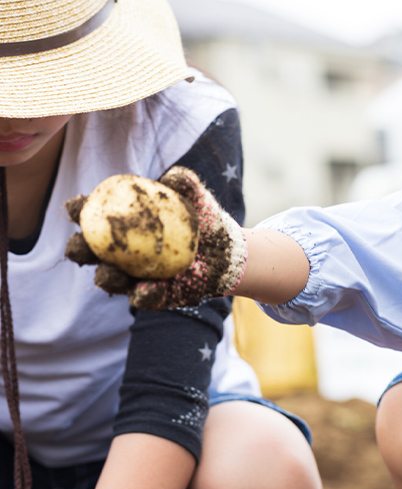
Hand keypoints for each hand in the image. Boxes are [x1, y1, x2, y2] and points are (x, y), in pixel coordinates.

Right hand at [65, 166, 246, 309]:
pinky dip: (145, 294)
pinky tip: (149, 288)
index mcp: (122, 223)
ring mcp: (133, 275)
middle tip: (80, 246)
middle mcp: (120, 251)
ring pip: (110, 278)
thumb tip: (173, 178)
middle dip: (79, 248)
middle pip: (90, 251)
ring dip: (106, 276)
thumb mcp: (196, 200)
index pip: (94, 215)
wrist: (226, 252)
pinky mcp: (152, 295)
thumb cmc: (203, 219)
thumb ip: (185, 185)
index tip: (77, 204)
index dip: (80, 209)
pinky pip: (143, 297)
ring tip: (110, 273)